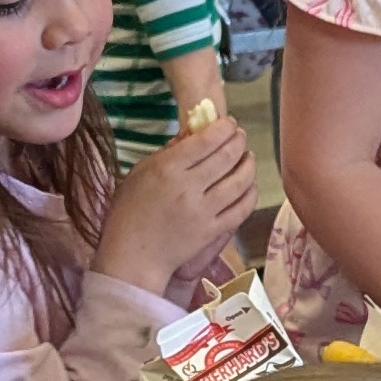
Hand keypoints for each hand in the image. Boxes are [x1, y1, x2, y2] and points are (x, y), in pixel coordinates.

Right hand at [96, 113, 254, 286]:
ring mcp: (204, 211)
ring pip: (240, 181)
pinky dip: (250, 193)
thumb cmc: (130, 211)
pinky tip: (249, 185)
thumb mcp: (141, 172)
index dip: (225, 127)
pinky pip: (242, 208)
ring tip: (248, 158)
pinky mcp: (213, 231)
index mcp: (168, 168)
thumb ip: (168, 151)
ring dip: (249, 165)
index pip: (207, 140)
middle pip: (227, 156)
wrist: (133, 256)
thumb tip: (194, 132)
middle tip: (241, 137)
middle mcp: (189, 187)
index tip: (229, 124)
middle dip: (239, 141)